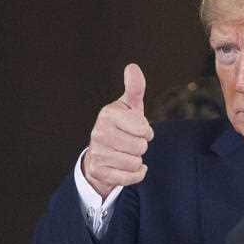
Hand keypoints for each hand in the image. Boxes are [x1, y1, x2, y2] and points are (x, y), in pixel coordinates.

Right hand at [82, 63, 153, 198]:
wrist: (102, 153)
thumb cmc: (122, 126)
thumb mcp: (129, 107)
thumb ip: (135, 88)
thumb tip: (132, 67)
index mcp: (107, 114)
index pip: (143, 129)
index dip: (145, 131)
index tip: (138, 129)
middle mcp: (98, 133)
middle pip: (140, 147)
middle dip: (141, 146)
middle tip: (131, 142)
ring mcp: (97, 153)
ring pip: (135, 162)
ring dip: (137, 160)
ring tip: (127, 153)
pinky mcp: (99, 171)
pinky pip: (130, 177)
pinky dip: (136, 174)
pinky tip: (128, 167)